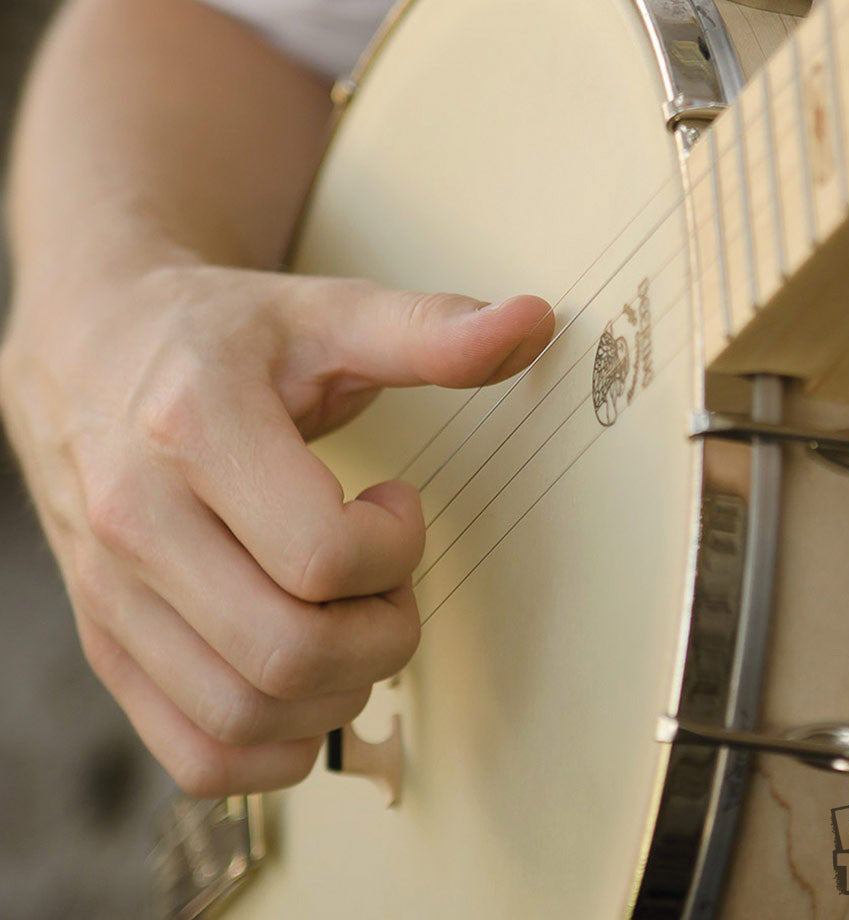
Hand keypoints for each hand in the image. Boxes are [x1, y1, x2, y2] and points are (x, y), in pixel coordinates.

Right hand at [0, 259, 552, 794]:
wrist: (92, 350)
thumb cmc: (216, 335)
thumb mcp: (324, 315)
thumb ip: (429, 332)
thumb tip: (534, 322)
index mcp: (194, 430)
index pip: (323, 556)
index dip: (397, 547)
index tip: (397, 505)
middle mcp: (136, 523)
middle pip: (290, 655)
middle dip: (382, 633)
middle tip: (385, 577)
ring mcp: (111, 595)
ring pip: (245, 718)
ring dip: (338, 691)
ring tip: (343, 617)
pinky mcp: (107, 643)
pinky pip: (195, 755)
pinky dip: (274, 749)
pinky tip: (306, 683)